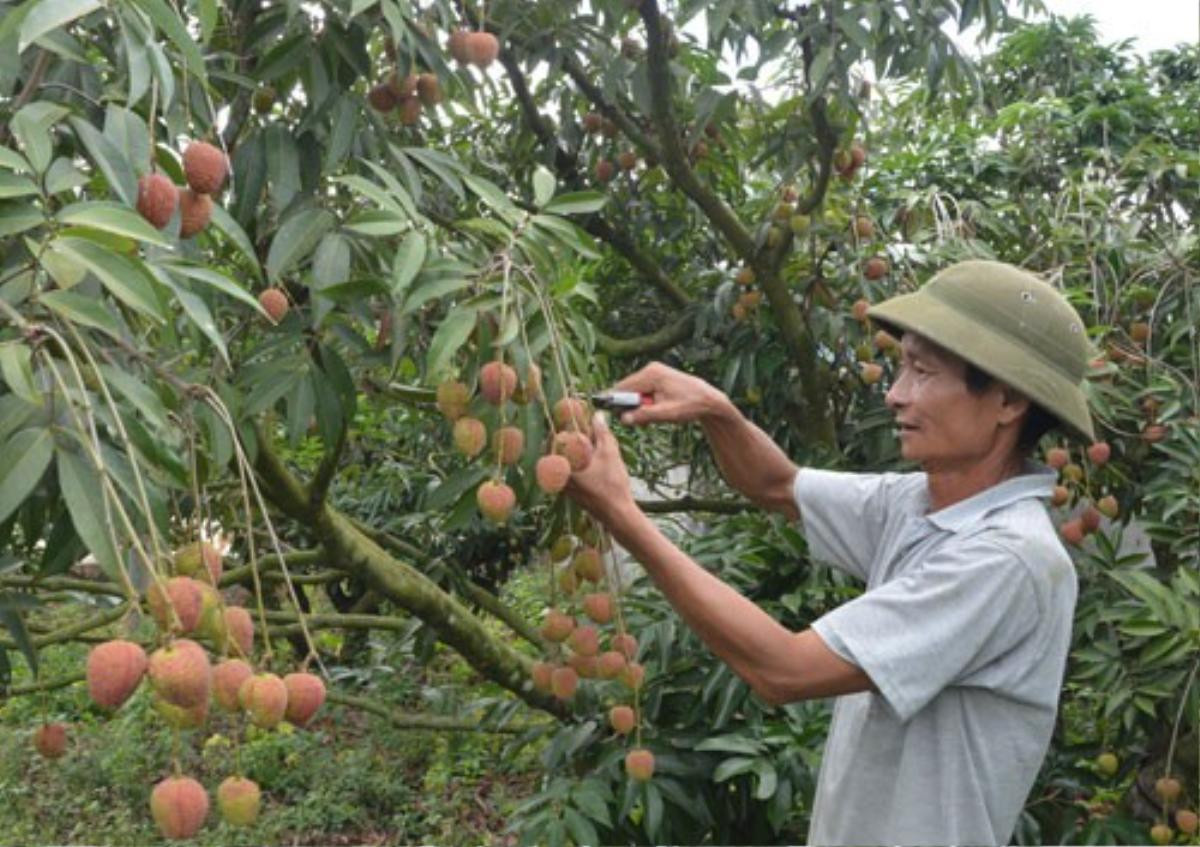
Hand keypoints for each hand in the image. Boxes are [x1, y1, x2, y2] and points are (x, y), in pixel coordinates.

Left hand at [565, 413, 638, 530]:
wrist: (618, 514)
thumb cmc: (612, 485)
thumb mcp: (609, 454)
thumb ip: (602, 433)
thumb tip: (597, 415)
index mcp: (564, 468)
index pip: (552, 444)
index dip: (559, 431)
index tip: (566, 421)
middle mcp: (560, 479)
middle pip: (557, 455)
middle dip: (567, 442)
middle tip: (578, 431)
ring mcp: (566, 488)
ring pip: (564, 465)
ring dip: (573, 454)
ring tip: (588, 444)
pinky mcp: (574, 494)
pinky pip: (570, 475)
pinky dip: (578, 465)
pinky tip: (592, 461)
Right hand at [612, 362, 728, 425]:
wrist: (709, 400)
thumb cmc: (691, 405)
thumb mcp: (667, 413)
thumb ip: (644, 415)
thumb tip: (624, 419)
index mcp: (651, 374)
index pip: (622, 387)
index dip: (616, 402)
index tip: (618, 416)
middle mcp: (651, 369)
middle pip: (627, 388)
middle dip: (631, 405)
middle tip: (641, 420)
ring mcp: (654, 372)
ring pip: (635, 391)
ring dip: (639, 405)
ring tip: (654, 415)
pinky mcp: (658, 377)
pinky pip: (643, 390)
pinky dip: (646, 402)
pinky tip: (657, 409)